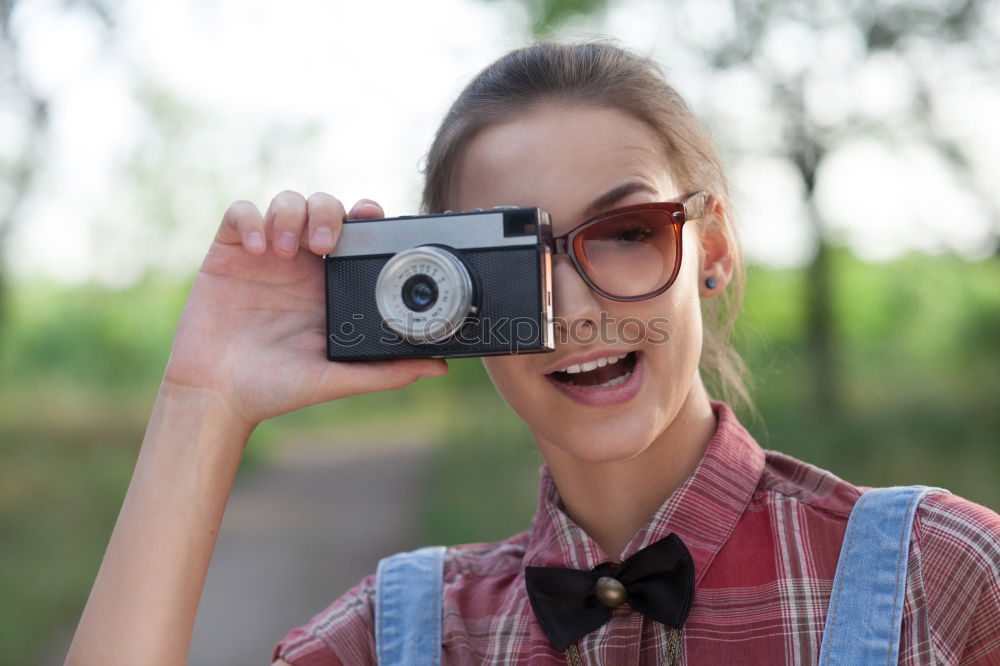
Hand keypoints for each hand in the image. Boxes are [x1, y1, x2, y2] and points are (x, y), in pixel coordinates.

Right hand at [162, 191, 447, 428]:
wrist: (218, 397)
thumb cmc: (277, 389)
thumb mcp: (336, 378)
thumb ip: (386, 371)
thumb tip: (439, 366)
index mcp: (331, 284)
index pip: (356, 232)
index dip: (367, 216)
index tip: (374, 218)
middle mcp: (301, 264)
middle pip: (324, 206)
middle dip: (328, 212)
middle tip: (323, 244)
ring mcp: (264, 255)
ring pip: (286, 201)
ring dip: (290, 214)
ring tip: (284, 250)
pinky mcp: (228, 254)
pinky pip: (240, 213)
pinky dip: (250, 219)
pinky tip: (256, 249)